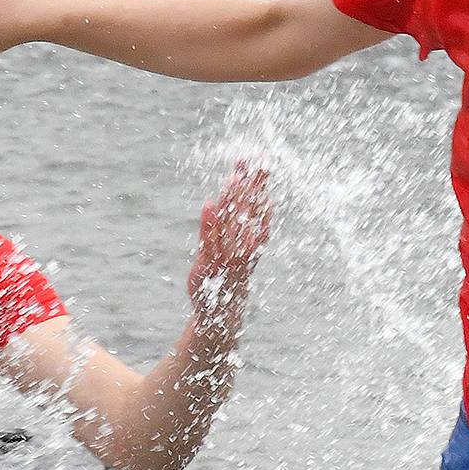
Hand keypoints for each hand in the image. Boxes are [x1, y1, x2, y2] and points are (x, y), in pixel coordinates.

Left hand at [187, 160, 273, 323]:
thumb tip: (238, 190)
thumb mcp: (235, 246)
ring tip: (234, 177)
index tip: (260, 157)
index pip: (256, 203)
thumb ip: (234, 219)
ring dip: (234, 200)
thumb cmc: (228, 273)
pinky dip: (210, 223)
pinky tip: (209, 205)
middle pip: (249, 209)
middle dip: (252, 184)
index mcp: (251, 238)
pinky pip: (211, 242)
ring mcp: (229, 255)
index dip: (258, 180)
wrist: (221, 312)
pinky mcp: (211, 265)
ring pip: (234, 223)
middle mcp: (244, 245)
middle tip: (255, 159)